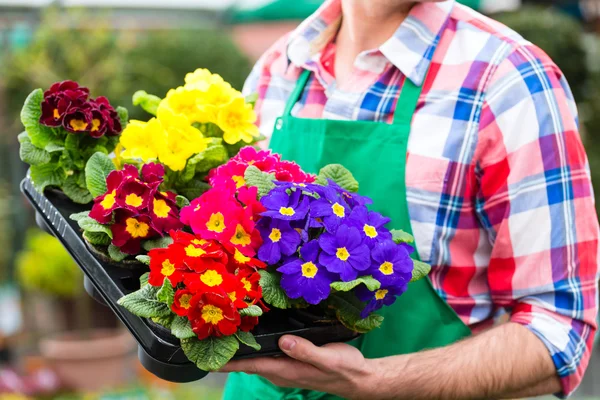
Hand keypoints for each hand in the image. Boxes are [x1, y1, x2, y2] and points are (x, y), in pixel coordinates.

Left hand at [220, 335, 374, 398]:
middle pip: (248, 362)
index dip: (229, 361)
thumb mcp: (326, 358)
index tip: (207, 358)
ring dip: (241, 348)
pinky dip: (256, 346)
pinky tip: (252, 335)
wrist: (357, 378)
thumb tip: (283, 342)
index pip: (250, 365)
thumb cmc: (343, 368)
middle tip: (207, 335)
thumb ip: (304, 351)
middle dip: (229, 351)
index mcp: (285, 369)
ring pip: (257, 358)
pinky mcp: (291, 361)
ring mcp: (285, 367)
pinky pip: (267, 354)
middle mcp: (281, 370)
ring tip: (222, 333)